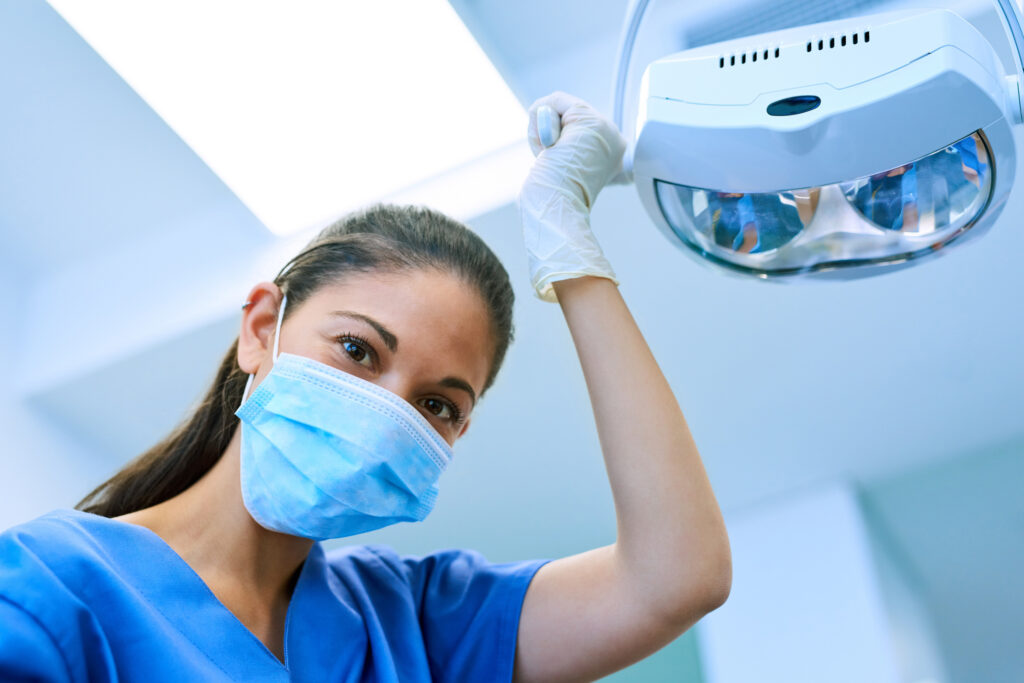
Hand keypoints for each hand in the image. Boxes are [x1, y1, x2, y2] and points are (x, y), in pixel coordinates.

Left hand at [519, 92, 626, 301]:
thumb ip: (565, 155)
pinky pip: (554, 101)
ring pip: (559, 106)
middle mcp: (614, 141)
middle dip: (548, 135)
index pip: (580, 131)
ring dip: (542, 130)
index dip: (560, 139)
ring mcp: (605, 129)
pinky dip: (539, 119)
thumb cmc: (553, 205)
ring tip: (550, 157)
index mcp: (613, 158)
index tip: (557, 163)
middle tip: (550, 162)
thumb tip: (552, 140)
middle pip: (567, 115)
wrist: (557, 213)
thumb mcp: (561, 174)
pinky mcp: (589, 121)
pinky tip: (548, 146)